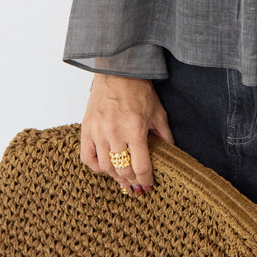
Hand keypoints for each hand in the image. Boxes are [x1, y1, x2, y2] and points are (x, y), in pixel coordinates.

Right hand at [80, 74, 173, 193]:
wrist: (118, 71)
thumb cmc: (138, 89)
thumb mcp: (158, 112)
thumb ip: (164, 135)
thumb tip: (171, 154)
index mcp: (135, 128)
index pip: (141, 166)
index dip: (146, 179)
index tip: (149, 184)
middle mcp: (115, 132)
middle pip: (123, 170)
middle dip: (132, 181)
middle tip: (137, 184)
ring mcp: (98, 131)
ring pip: (105, 167)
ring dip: (116, 176)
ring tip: (123, 177)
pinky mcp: (86, 129)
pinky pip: (87, 158)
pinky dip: (96, 166)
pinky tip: (106, 166)